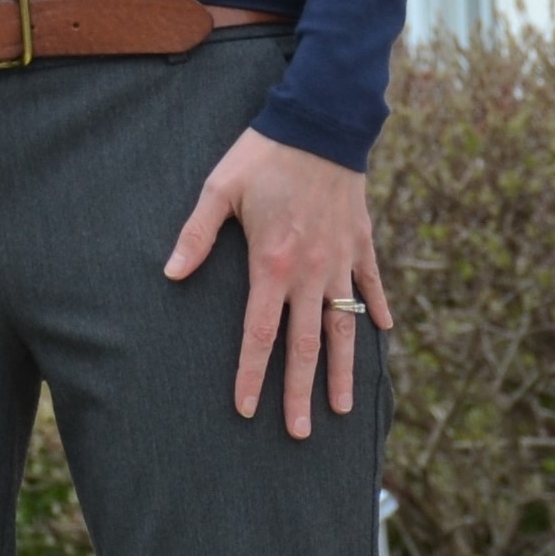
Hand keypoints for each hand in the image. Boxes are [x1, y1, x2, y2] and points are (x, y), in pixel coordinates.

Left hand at [160, 127, 390, 439]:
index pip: (260, 335)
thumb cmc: (262, 156)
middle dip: (300, 392)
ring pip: (344, 327)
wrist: (320, 123)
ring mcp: (341, 261)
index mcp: (272, 265)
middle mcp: (310, 273)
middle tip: (299, 432)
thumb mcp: (218, 189)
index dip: (253, 375)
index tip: (247, 409)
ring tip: (344, 407)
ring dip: (343, 370)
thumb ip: (195, 235)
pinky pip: (372, 285)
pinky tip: (383, 333)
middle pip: (305, 346)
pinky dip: (377, 310)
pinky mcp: (362, 243)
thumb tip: (170, 274)